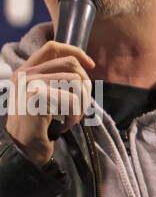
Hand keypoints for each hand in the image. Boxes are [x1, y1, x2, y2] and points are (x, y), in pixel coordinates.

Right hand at [4, 42, 95, 165]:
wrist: (23, 149)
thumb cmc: (37, 124)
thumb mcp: (44, 94)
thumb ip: (56, 77)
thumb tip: (85, 64)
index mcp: (26, 71)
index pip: (52, 47)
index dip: (76, 51)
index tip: (91, 65)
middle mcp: (24, 74)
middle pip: (71, 64)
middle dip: (85, 85)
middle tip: (81, 105)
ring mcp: (28, 84)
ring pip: (75, 81)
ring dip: (81, 102)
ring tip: (73, 117)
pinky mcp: (35, 96)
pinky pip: (71, 99)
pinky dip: (75, 114)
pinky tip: (66, 125)